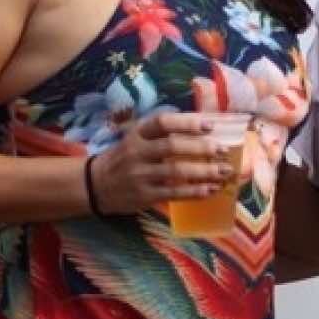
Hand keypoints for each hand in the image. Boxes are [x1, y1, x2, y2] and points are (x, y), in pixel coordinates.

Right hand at [88, 112, 234, 214]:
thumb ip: (160, 134)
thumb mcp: (134, 139)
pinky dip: (194, 191)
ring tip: (223, 172)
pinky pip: (173, 193)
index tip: (210, 125)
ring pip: (176, 171)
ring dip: (203, 172)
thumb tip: (200, 129)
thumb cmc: (123, 158)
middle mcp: (137, 152)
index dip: (187, 122)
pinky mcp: (143, 196)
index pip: (163, 122)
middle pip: (172, 147)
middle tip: (223, 150)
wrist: (94, 185)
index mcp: (137, 134)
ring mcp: (140, 175)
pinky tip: (209, 190)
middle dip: (201, 148)